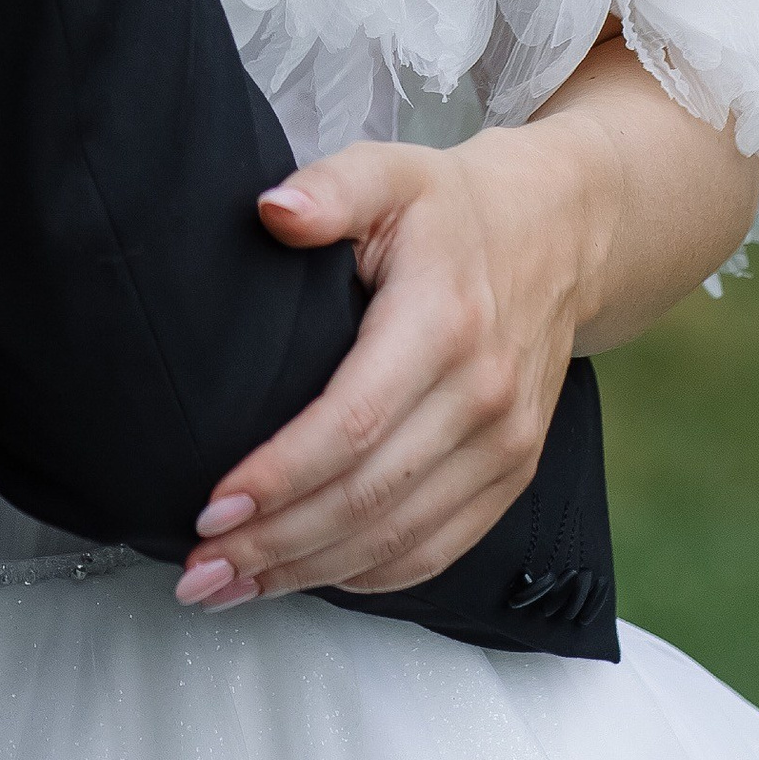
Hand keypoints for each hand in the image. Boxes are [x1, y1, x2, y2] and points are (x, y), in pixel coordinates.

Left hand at [170, 121, 605, 609]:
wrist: (559, 236)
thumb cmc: (454, 209)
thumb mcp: (389, 172)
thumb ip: (328, 188)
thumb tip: (271, 211)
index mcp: (443, 322)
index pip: (353, 424)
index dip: (280, 474)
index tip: (212, 507)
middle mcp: (483, 398)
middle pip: (369, 497)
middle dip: (276, 544)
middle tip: (199, 571)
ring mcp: (505, 446)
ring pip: (400, 538)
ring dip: (310, 573)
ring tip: (231, 587)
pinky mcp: (512, 475)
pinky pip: (438, 549)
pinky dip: (369, 576)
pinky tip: (308, 577)